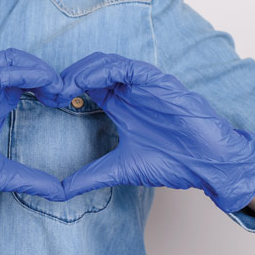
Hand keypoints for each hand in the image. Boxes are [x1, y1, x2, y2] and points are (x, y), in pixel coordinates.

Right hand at [0, 48, 65, 230]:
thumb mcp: (3, 174)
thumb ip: (32, 179)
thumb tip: (59, 192)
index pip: (25, 79)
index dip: (47, 85)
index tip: (64, 102)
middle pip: (20, 62)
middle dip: (46, 72)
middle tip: (62, 92)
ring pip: (10, 58)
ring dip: (37, 67)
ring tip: (54, 86)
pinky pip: (0, 70)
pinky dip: (25, 72)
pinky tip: (43, 83)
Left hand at [59, 52, 254, 212]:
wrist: (209, 165)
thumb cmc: (172, 162)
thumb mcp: (120, 169)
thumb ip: (90, 175)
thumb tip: (59, 192)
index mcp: (119, 103)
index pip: (85, 84)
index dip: (63, 88)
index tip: (45, 101)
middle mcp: (128, 90)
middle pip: (90, 69)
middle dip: (67, 77)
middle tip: (49, 93)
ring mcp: (143, 84)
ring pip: (105, 63)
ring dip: (80, 71)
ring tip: (63, 88)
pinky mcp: (159, 82)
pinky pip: (127, 68)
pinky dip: (104, 70)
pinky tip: (86, 82)